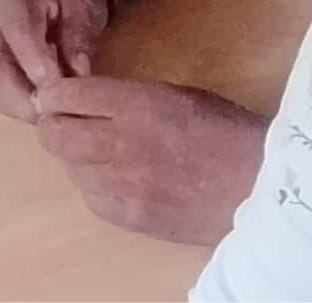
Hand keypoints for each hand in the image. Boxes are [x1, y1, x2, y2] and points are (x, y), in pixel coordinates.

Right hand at [0, 0, 113, 117]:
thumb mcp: (83, 3)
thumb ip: (78, 35)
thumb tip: (76, 72)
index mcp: (12, 1)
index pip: (19, 34)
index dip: (38, 64)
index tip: (61, 89)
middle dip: (28, 98)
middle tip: (60, 114)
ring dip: (25, 108)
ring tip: (57, 114)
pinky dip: (22, 110)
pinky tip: (47, 111)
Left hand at [29, 75, 267, 245]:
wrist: (260, 184)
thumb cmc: (224, 130)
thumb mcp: (175, 94)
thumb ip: (125, 96)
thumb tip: (83, 98)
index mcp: (136, 105)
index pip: (66, 96)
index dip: (52, 95)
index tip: (52, 97)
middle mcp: (122, 144)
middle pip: (55, 135)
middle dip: (52, 126)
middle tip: (60, 124)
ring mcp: (125, 185)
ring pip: (71, 170)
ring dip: (76, 159)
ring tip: (96, 153)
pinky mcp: (132, 217)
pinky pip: (92, 200)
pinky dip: (95, 188)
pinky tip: (114, 180)